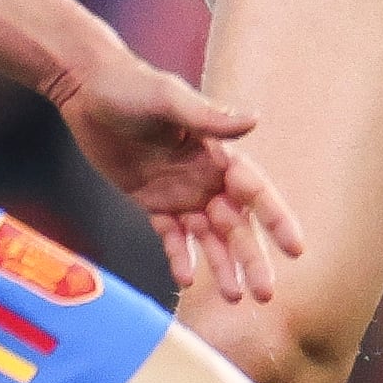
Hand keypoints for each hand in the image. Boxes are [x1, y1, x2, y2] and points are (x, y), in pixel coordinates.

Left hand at [44, 51, 304, 306]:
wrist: (87, 89)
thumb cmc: (131, 86)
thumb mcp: (170, 100)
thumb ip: (209, 117)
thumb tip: (253, 120)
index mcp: (217, 153)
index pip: (255, 192)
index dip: (276, 220)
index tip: (295, 250)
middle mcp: (205, 176)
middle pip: (236, 225)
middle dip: (251, 259)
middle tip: (264, 294)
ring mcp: (180, 191)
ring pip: (207, 237)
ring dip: (221, 266)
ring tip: (233, 297)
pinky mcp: (152, 201)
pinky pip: (171, 235)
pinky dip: (180, 256)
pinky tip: (185, 279)